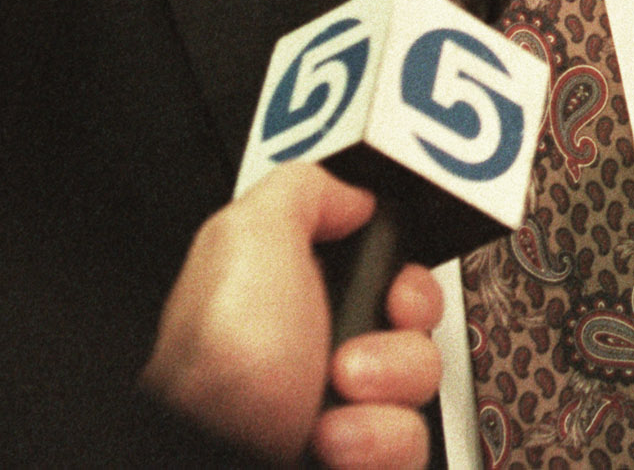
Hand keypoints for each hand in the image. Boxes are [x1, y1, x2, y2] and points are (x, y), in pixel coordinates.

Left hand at [142, 164, 444, 468]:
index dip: (407, 279)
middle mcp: (323, 351)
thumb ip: (303, 191)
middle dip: (401, 340)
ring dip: (388, 390)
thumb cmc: (216, 366)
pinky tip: (336, 440)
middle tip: (351, 354)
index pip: (391, 273)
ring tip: (336, 399)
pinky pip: (412, 442)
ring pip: (421, 385)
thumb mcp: (245, 238)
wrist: (212, 459)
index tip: (395, 291)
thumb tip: (353, 195)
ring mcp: (345, 410)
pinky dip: (381, 442)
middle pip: (416, 328)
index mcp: (298, 296)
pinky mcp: (362, 455)